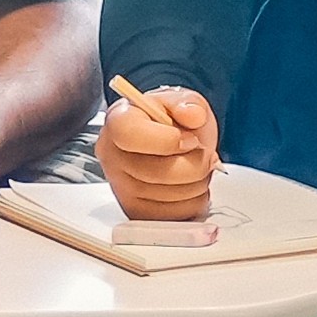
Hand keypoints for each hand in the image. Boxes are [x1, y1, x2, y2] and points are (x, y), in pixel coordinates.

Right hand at [98, 83, 219, 221]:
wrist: (170, 143)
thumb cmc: (172, 122)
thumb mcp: (183, 101)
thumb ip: (189, 103)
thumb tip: (193, 116)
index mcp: (118, 121)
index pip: (130, 134)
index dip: (167, 140)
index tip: (189, 139)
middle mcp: (111, 155)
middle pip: (155, 172)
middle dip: (195, 164)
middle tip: (204, 154)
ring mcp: (121, 187)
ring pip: (168, 196)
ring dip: (198, 183)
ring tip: (196, 168)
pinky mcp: (136, 212)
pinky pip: (174, 215)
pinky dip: (194, 201)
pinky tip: (190, 185)